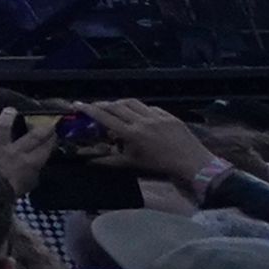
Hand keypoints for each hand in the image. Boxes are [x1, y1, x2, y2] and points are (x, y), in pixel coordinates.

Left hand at [0, 109, 55, 196]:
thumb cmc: (5, 193)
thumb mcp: (24, 189)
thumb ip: (30, 178)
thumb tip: (33, 172)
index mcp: (29, 164)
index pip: (44, 150)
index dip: (51, 142)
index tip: (56, 134)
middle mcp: (15, 152)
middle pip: (31, 138)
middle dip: (41, 129)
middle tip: (47, 122)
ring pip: (4, 128)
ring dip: (8, 118)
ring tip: (11, 110)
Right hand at [87, 99, 215, 184]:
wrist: (191, 163)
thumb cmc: (160, 165)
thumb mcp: (132, 164)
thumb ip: (109, 160)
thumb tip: (89, 161)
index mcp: (131, 133)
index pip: (105, 117)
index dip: (89, 109)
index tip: (77, 104)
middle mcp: (142, 121)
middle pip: (117, 105)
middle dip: (102, 103)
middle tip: (94, 106)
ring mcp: (156, 116)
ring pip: (133, 102)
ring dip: (120, 103)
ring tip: (115, 107)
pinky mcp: (168, 115)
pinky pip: (150, 107)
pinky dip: (140, 108)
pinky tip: (139, 114)